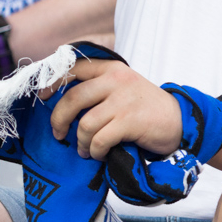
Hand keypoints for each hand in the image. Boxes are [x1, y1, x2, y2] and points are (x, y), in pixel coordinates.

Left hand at [47, 59, 181, 159]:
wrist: (179, 120)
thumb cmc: (145, 108)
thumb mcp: (123, 87)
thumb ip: (99, 88)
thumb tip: (62, 102)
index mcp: (111, 69)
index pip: (74, 67)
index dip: (53, 82)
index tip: (42, 97)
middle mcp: (116, 80)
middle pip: (73, 98)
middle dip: (59, 120)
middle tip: (59, 134)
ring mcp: (124, 100)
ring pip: (85, 123)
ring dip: (81, 142)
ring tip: (86, 150)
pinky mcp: (130, 121)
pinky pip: (100, 139)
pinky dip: (96, 151)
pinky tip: (100, 154)